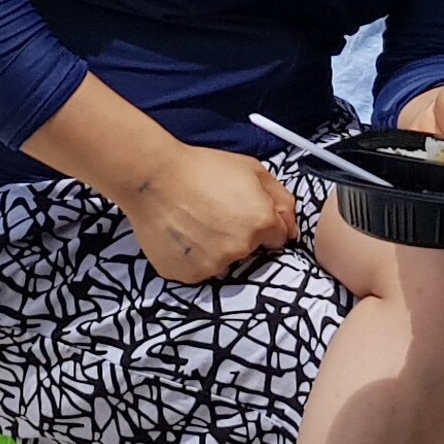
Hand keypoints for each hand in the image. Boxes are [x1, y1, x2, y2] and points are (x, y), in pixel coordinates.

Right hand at [121, 142, 297, 284]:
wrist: (152, 177)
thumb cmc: (200, 168)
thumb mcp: (251, 169)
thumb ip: (280, 198)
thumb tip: (291, 226)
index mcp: (260, 222)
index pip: (277, 237)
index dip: (263, 223)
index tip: (244, 213)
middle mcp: (240, 248)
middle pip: (251, 251)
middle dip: (240, 236)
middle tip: (214, 213)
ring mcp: (212, 265)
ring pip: (224, 262)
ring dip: (216, 249)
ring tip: (195, 222)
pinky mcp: (187, 275)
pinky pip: (198, 270)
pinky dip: (193, 258)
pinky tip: (183, 234)